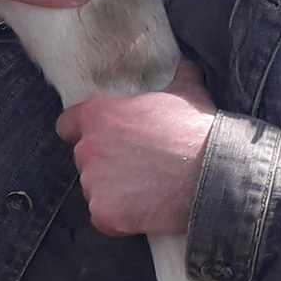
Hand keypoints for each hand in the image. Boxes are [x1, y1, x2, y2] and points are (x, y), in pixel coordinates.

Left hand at [57, 61, 217, 235]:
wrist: (213, 175)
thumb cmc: (197, 131)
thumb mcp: (187, 90)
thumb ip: (174, 74)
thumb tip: (183, 62)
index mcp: (98, 115)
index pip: (67, 125)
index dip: (82, 132)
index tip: (100, 139)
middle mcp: (88, 149)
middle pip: (84, 159)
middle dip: (104, 163)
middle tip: (136, 166)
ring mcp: (93, 183)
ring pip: (93, 189)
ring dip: (112, 191)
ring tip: (145, 189)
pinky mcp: (104, 213)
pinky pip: (102, 218)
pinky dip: (118, 218)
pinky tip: (142, 210)